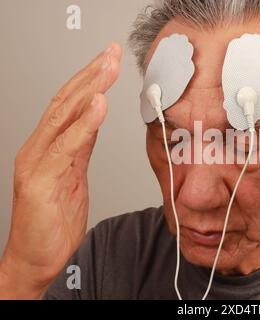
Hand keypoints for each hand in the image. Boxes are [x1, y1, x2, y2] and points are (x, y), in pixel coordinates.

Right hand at [0, 43, 120, 298]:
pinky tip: (98, 104)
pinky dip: (83, 124)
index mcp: (48, 147)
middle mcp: (39, 148)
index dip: (89, 79)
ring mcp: (37, 163)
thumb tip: (93, 119)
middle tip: (112, 53)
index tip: (109, 60)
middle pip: (65, 102)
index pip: (69, 104)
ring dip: (89, 88)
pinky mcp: (40, 181)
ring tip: (108, 67)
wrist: (35, 257)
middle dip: (91, 74)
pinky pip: (66, 147)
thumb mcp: (74, 176)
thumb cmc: (52, 221)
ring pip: (63, 116)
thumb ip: (81, 146)